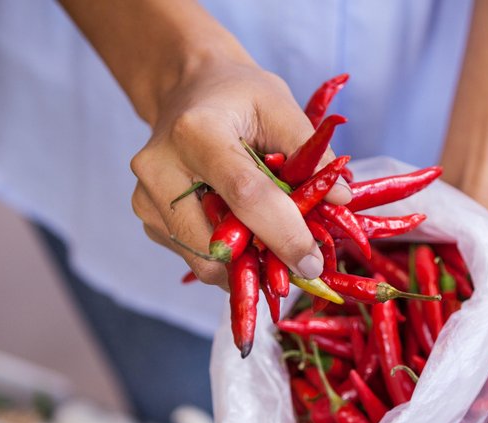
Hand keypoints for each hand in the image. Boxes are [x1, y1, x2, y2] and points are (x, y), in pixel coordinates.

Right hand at [129, 59, 349, 287]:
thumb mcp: (279, 105)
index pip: (244, 196)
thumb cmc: (236, 96)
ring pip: (204, 260)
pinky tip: (247, 236)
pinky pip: (196, 256)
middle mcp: (160, 168)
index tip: (312, 262)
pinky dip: (229, 259)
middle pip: (215, 242)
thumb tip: (340, 201)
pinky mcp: (149, 220)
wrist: (186, 90)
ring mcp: (147, 199)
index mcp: (196, 132)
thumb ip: (311, 153)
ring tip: (275, 247)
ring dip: (247, 267)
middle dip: (264, 264)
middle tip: (300, 265)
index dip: (283, 235)